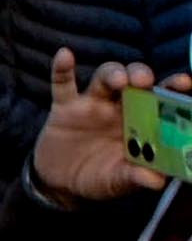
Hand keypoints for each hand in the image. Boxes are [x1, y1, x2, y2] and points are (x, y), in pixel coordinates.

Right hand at [32, 47, 166, 205]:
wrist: (60, 184)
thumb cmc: (99, 178)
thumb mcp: (118, 181)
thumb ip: (134, 178)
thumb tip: (156, 181)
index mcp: (141, 122)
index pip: (161, 99)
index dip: (172, 88)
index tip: (184, 83)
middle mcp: (120, 107)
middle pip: (134, 81)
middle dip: (141, 74)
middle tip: (144, 81)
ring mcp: (92, 105)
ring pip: (104, 78)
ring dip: (112, 74)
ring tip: (117, 81)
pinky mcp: (64, 108)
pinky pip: (62, 84)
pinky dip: (62, 69)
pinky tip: (65, 56)